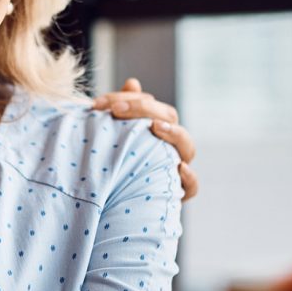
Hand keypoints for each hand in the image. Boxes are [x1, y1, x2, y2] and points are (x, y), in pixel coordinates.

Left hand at [93, 78, 198, 200]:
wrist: (112, 207)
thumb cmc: (113, 166)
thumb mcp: (113, 138)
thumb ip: (122, 110)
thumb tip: (133, 83)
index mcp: (156, 128)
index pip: (151, 105)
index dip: (129, 99)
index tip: (100, 103)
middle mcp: (169, 146)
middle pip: (170, 118)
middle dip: (144, 109)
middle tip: (117, 110)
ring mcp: (175, 168)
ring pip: (187, 147)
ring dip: (173, 134)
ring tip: (155, 127)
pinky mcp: (176, 194)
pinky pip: (192, 186)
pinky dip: (189, 177)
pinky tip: (178, 167)